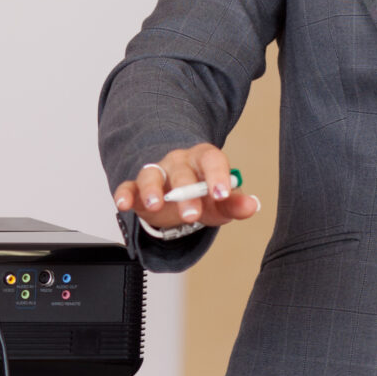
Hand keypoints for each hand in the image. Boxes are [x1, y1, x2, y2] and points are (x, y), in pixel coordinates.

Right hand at [112, 143, 259, 233]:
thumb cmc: (202, 196)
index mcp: (203, 159)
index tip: (222, 194)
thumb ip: (235, 204)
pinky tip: (124, 204)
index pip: (212, 159)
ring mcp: (157, 172)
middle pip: (182, 172)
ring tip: (155, 205)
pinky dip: (124, 194)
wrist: (178, 198)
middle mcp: (179, 162)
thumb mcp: (221, 202)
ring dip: (152, 190)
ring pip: (151, 175)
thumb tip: (252, 205)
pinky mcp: (136, 187)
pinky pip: (128, 186)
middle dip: (186, 193)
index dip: (217, 175)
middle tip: (191, 215)